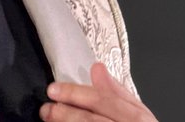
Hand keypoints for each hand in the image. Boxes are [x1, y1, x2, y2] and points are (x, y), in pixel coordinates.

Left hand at [39, 63, 157, 121]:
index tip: (54, 89)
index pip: (104, 101)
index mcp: (138, 118)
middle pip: (92, 121)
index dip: (76, 94)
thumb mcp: (136, 111)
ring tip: (49, 119)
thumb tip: (97, 69)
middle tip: (46, 109)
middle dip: (66, 114)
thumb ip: (116, 91)